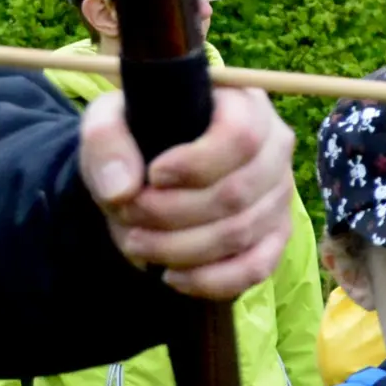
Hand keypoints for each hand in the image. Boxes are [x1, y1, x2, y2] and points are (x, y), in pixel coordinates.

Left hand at [81, 88, 295, 298]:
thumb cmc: (138, 138)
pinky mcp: (276, 235)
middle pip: (237, 193)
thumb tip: (122, 190)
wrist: (150, 174)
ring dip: (179, 248)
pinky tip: (172, 276)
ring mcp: (280, 195)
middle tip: (129, 214)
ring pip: (240, 234)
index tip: (154, 175)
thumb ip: (105, 142)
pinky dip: (211, 280)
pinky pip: (256, 268)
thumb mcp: (109, 123)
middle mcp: (275, 149)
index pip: (242, 136)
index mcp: (245, 105)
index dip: (197, 163)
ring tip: (136, 243)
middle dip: (172, 213)